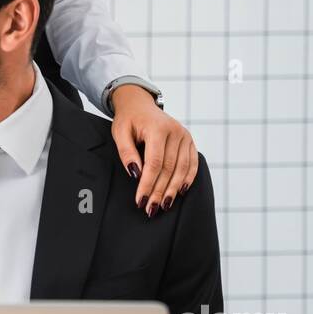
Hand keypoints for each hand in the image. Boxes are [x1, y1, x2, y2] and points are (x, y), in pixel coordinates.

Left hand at [110, 85, 197, 215]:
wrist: (140, 105)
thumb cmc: (129, 120)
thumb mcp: (120, 133)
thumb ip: (127, 153)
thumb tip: (136, 173)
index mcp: (157, 128)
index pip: (154, 163)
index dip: (148, 184)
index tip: (140, 200)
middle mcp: (175, 132)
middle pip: (169, 169)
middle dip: (159, 191)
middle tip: (151, 209)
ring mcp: (185, 136)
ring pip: (182, 169)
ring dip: (173, 190)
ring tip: (164, 205)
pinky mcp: (189, 141)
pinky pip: (192, 163)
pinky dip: (187, 178)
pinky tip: (181, 191)